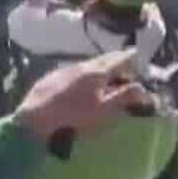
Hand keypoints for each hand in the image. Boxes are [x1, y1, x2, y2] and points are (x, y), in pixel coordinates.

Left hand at [14, 52, 149, 141]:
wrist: (33, 120)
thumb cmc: (73, 117)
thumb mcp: (104, 110)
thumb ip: (125, 97)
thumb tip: (144, 88)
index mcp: (98, 71)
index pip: (121, 58)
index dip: (133, 58)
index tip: (141, 60)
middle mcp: (82, 65)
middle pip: (105, 58)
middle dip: (118, 62)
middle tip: (126, 70)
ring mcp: (64, 70)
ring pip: (88, 64)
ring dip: (100, 69)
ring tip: (105, 80)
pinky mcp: (50, 78)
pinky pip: (73, 71)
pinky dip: (84, 75)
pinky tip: (80, 88)